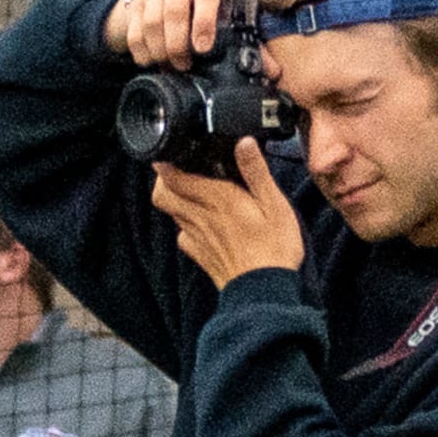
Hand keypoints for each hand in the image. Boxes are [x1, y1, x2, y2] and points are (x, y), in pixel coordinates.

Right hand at [105, 0, 228, 68]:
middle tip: (184, 65)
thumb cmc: (203, 11)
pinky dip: (143, 53)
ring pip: (151, 24)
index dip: (204, 23)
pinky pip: (135, 33)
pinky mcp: (136, 3)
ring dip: (160, 51)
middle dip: (177, 44)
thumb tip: (212, 57)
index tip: (202, 49)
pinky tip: (152, 61)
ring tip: (170, 66)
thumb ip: (220, 31)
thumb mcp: (219, 15)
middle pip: (173, 11)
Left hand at [150, 139, 304, 288]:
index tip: (170, 153)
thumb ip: (256, 172)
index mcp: (218, 200)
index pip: (175, 177)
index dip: (166, 163)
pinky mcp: (201, 255)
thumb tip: (243, 142)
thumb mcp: (275, 205)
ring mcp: (197, 238)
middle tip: (178, 171)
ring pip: (171, 213)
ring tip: (192, 192)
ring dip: (175, 200)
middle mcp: (201, 218)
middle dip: (164, 180)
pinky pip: (183, 236)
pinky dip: (186, 226)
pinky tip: (203, 224)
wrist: (264, 293)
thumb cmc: (274, 248)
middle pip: (162, 195)